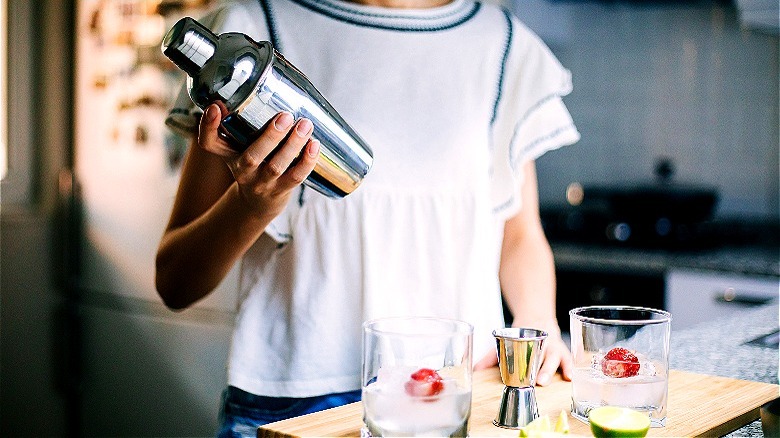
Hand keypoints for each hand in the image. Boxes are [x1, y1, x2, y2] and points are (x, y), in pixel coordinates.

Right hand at [198, 104, 318, 217]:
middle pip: (251, 157)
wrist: (259, 201)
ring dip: (293, 145)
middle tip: (285, 116)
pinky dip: (307, 161)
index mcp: (228, 154)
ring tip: (306, 125)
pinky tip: (315, 145)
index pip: (209, 143)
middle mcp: (242, 170)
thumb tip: (259, 84)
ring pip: (276, 166)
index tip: (215, 107)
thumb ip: (244, 121)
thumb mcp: (239, 145)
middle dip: (269, 136)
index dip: (208, 126)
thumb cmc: (253, 162)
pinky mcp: (281, 190)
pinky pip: (296, 177)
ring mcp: (262, 183)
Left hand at [472, 326, 572, 385]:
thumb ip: (492, 356)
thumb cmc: (521, 336)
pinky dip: (570, 367)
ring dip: (551, 370)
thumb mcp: (506, 342)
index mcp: (527, 340)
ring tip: (546, 381)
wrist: (538, 320)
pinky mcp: (563, 352)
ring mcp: (553, 347)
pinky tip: (571, 376)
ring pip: (555, 358)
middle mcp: (541, 343)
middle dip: (540, 369)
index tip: (521, 373)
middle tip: (537, 381)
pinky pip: (568, 359)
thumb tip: (475, 369)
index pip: (525, 351)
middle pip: (540, 357)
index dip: (524, 362)